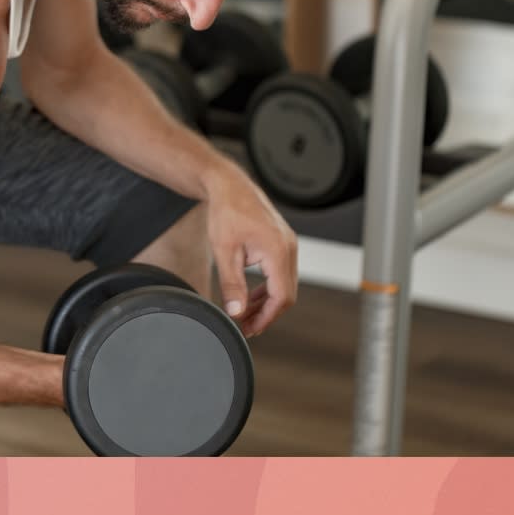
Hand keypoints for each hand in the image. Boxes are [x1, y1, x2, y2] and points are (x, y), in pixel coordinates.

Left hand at [204, 164, 297, 337]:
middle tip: (245, 327)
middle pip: (287, 294)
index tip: (250, 329)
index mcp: (278, 250)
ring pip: (285, 284)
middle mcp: (289, 247)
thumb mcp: (224, 251)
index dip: (267, 317)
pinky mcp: (282, 243)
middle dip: (266, 313)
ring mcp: (288, 244)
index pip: (282, 296)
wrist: (228, 185)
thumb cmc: (226, 212)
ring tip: (245, 315)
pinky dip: (268, 288)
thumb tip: (236, 312)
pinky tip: (251, 297)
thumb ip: (232, 284)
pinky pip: (281, 273)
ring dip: (267, 302)